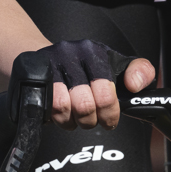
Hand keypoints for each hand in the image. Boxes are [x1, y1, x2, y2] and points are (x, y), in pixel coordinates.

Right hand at [10, 40, 154, 130]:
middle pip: (85, 104)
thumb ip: (140, 71)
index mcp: (94, 51)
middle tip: (91, 119)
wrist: (42, 57)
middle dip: (90, 120)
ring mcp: (48, 63)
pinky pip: (46, 107)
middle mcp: (69, 52)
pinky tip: (60, 113)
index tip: (109, 119)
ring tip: (75, 117)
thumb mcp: (114, 65)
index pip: (106, 91)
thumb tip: (134, 86)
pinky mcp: (30, 75)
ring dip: (71, 120)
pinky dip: (55, 117)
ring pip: (63, 107)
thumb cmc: (84, 67)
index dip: (110, 112)